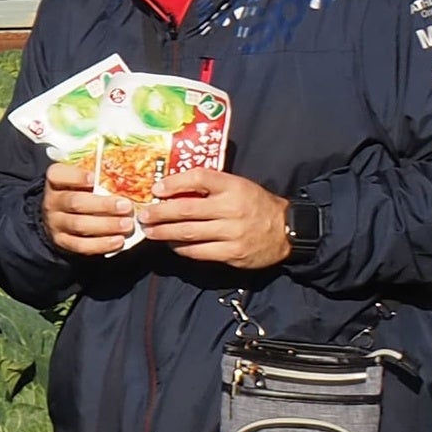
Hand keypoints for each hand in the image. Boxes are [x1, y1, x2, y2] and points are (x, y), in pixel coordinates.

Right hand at [39, 167, 144, 259]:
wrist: (59, 216)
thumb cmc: (79, 191)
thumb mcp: (81, 179)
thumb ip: (98, 174)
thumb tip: (128, 171)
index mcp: (55, 181)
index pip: (57, 175)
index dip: (75, 176)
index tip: (95, 178)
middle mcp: (52, 202)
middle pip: (74, 202)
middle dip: (102, 205)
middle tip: (126, 206)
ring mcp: (56, 223)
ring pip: (79, 225)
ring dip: (106, 225)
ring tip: (127, 224)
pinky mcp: (62, 241)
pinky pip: (81, 245)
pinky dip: (101, 244)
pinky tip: (118, 240)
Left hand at [138, 169, 293, 270]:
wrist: (287, 230)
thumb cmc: (255, 205)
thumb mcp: (238, 186)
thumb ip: (211, 186)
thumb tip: (171, 188)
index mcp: (234, 186)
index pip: (199, 177)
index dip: (174, 182)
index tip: (156, 189)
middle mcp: (232, 208)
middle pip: (186, 210)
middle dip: (159, 213)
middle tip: (143, 215)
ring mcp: (233, 233)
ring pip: (189, 233)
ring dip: (164, 233)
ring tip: (149, 232)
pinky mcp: (233, 253)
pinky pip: (199, 251)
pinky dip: (181, 248)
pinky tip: (171, 245)